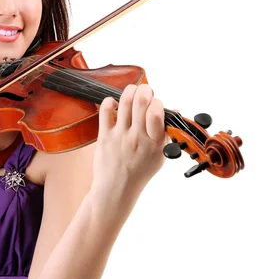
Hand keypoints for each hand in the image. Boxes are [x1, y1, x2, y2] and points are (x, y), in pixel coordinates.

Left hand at [93, 83, 166, 200]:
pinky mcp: (104, 136)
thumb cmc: (139, 171)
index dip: (157, 102)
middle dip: (145, 89)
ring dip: (130, 90)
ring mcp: (119, 136)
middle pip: (140, 102)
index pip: (156, 113)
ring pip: (124, 102)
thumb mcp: (159, 155)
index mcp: (153, 143)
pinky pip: (105, 112)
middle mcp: (137, 137)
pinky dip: (109, 101)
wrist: (117, 188)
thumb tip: (174, 110)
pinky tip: (114, 102)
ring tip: (133, 91)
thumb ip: (165, 133)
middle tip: (145, 90)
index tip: (156, 103)